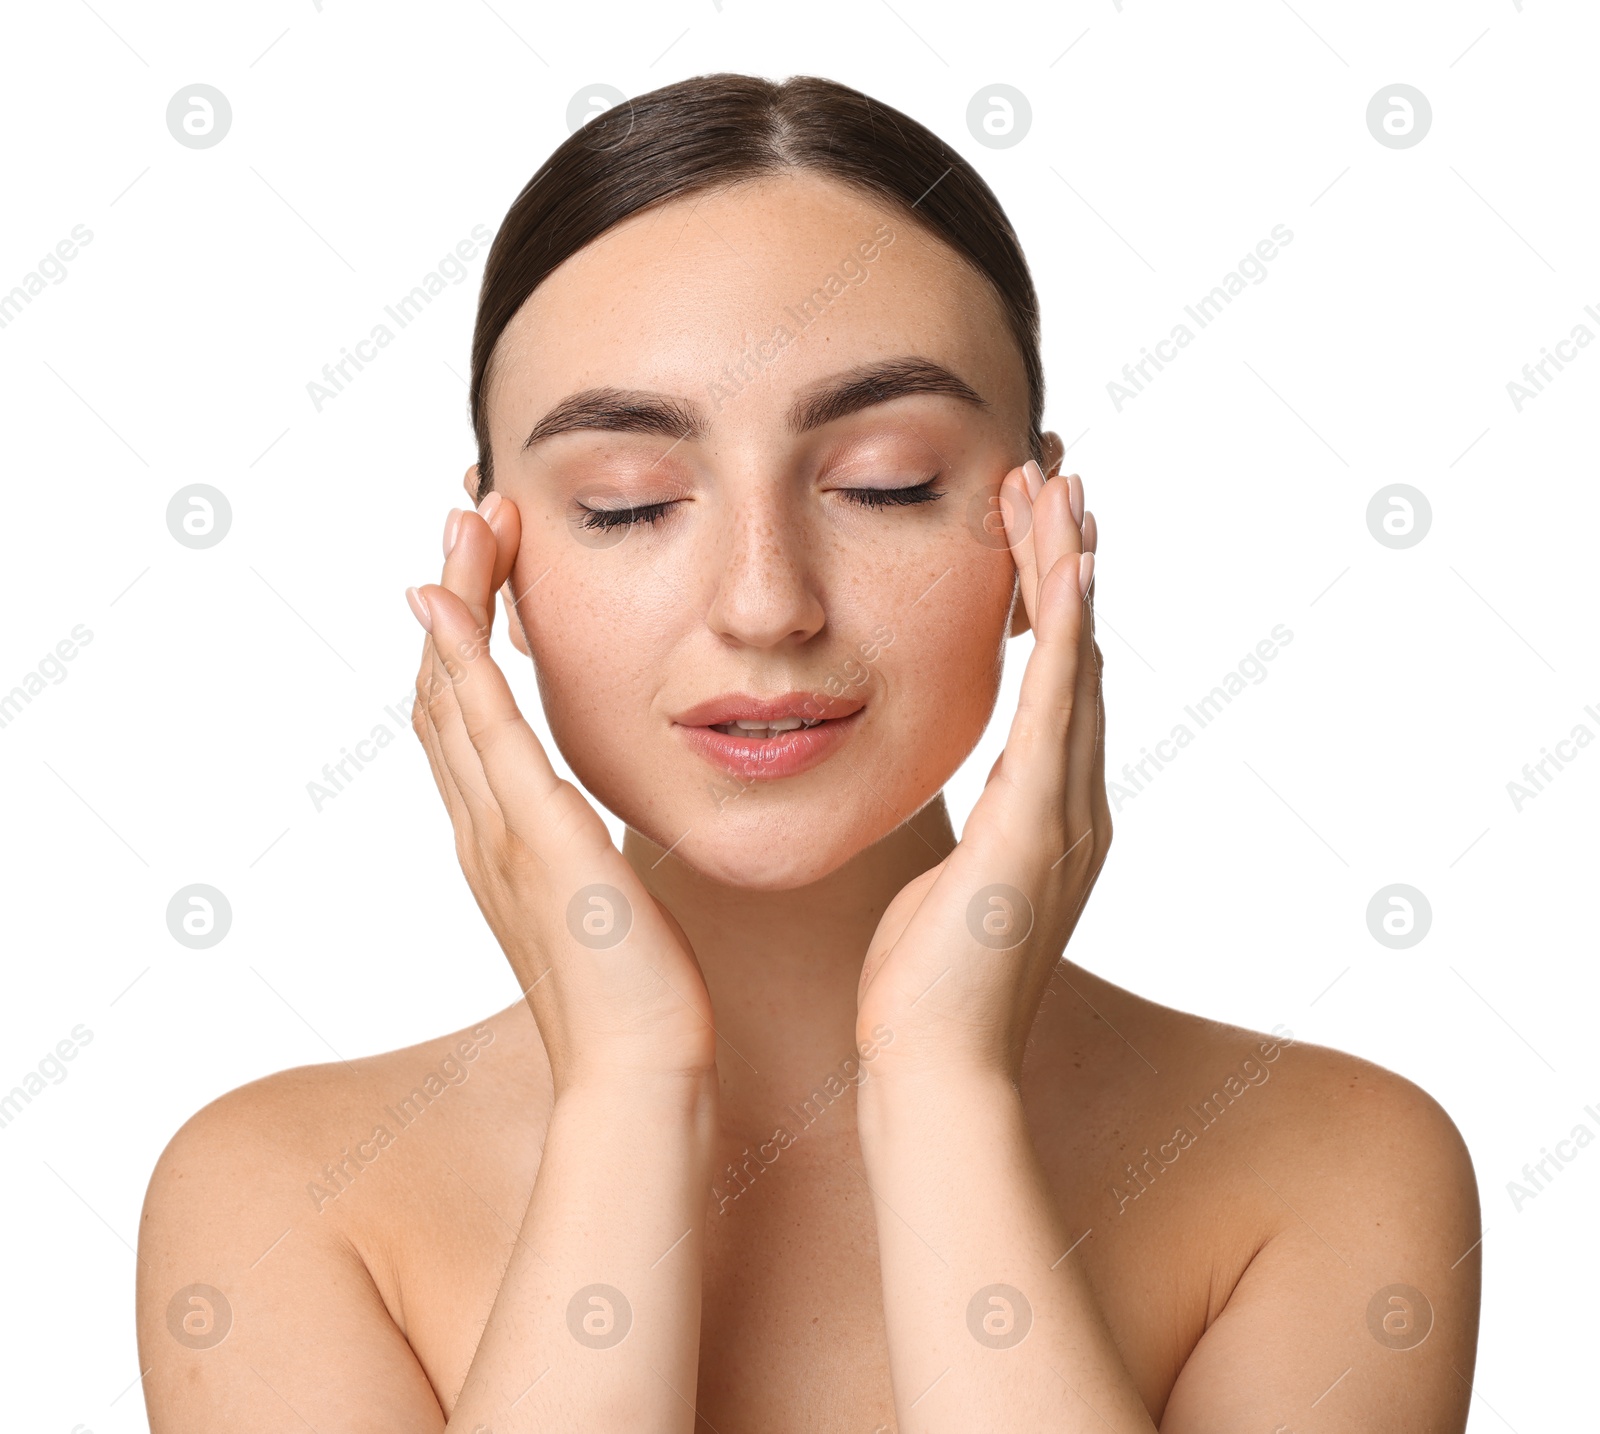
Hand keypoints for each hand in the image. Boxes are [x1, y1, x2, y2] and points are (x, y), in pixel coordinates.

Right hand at [406, 481, 716, 1092]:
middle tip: (463, 515)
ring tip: (463, 521)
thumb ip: (593, 855)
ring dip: (455, 601)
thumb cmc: (636, 993)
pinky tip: (452, 602)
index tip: (482, 568)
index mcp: (503, 839)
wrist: (639, 1068)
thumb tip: (604, 831)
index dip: (465, 640)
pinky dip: (462, 662)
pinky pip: (484, 732)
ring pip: (451, 692)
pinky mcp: (535, 837)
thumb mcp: (608, 901)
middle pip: (443, 688)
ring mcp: (498, 831)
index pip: (467, 718)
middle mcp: (483, 827)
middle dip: (452, 597)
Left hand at [855, 461, 1108, 1082]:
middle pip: (1076, 659)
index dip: (1052, 605)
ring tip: (1058, 488)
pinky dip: (1065, 637)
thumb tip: (951, 814)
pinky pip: (1054, 712)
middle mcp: (1074, 807)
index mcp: (1048, 818)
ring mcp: (1066, 817)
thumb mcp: (942, 889)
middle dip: (1068, 564)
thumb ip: (962, 839)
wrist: (932, 1070)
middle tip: (1059, 478)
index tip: (1036, 531)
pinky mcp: (1038, 829)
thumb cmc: (923, 991)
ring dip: (1067, 574)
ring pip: (1074, 666)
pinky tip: (1065, 572)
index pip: (1052, 687)